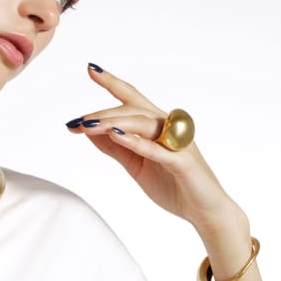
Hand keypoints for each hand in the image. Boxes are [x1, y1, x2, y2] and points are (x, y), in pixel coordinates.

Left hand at [65, 65, 244, 235]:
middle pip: (133, 110)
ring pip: (143, 124)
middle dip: (102, 114)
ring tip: (88, 126)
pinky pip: (159, 149)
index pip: (131, 98)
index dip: (112, 82)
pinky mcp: (184, 162)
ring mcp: (178, 143)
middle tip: (76, 122)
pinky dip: (137, 142)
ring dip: (113, 123)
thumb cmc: (172, 185)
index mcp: (157, 125)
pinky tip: (117, 136)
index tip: (90, 68)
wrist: (204, 211)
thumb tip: (88, 130)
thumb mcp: (135, 166)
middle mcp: (168, 127)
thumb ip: (114, 148)